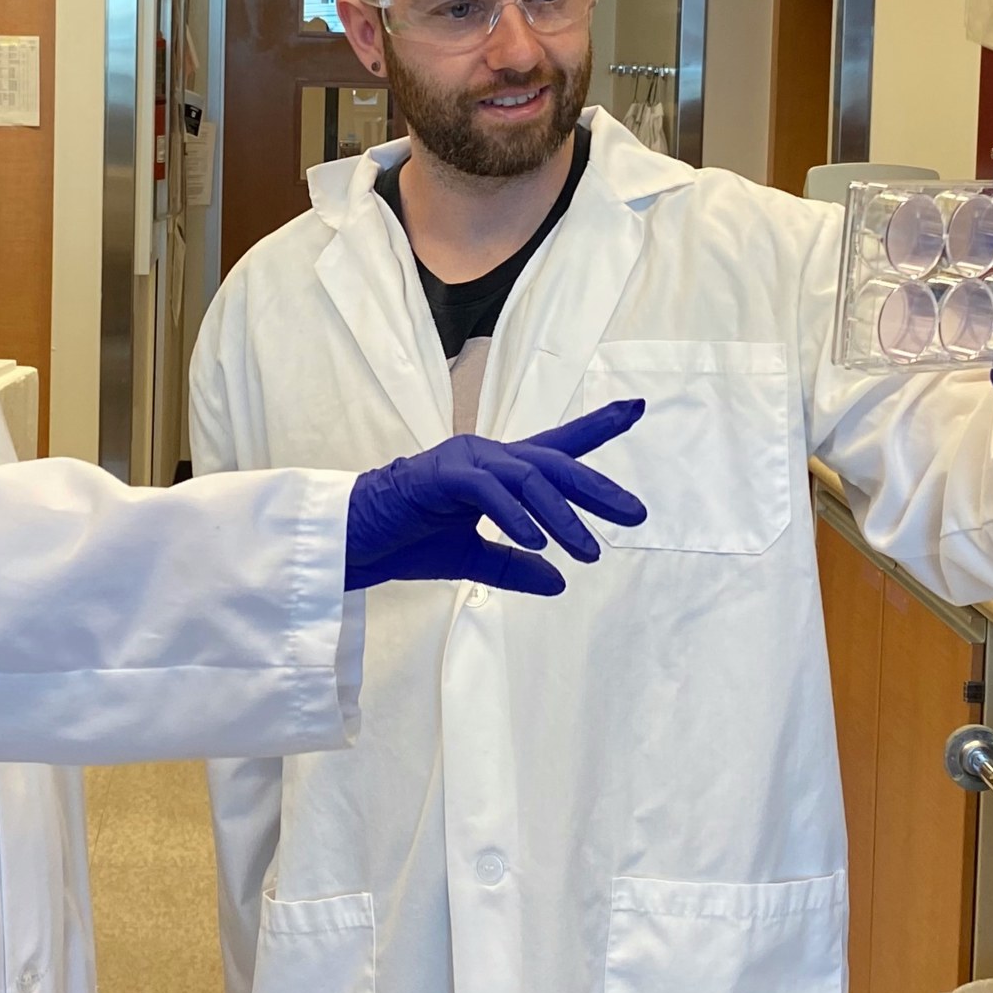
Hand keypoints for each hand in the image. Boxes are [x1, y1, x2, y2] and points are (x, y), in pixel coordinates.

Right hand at [343, 400, 650, 594]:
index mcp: (498, 471)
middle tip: (635, 513)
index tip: (636, 409)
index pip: (556, 447)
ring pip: (530, 478)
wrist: (355, 540)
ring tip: (589, 550)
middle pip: (556, 462)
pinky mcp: (443, 476)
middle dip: (598, 486)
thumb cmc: (408, 541)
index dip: (597, 427)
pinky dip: (516, 516)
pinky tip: (537, 543)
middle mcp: (488, 456)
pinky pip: (489, 491)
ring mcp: (466, 461)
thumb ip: (514, 567)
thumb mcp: (472, 560)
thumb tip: (559, 582)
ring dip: (563, 516)